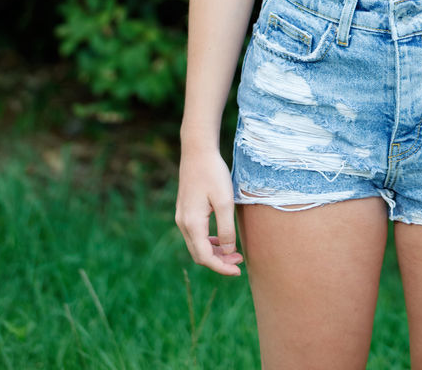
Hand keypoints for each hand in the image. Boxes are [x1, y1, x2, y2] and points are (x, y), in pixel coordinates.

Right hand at [175, 148, 243, 276]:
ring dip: (214, 253)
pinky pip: (195, 235)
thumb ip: (226, 228)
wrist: (197, 151)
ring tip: (234, 253)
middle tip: (239, 262)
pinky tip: (222, 239)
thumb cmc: (213, 173)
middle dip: (219, 262)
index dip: (222, 268)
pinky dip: (208, 242)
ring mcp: (182, 217)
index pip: (205, 257)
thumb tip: (228, 251)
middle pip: (199, 255)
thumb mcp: (225, 201)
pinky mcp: (185, 211)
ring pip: (196, 246)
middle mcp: (183, 224)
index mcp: (192, 224)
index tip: (238, 271)